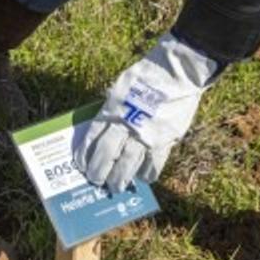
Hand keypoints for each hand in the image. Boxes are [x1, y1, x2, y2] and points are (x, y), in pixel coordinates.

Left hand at [74, 33, 216, 191]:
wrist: (177, 72)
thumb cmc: (146, 76)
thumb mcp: (120, 89)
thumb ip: (112, 109)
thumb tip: (103, 131)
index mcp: (112, 110)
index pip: (93, 138)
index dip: (86, 154)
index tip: (82, 165)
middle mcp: (126, 125)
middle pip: (107, 155)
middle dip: (99, 172)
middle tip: (96, 181)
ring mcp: (146, 135)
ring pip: (128, 164)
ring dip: (120, 178)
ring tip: (116, 187)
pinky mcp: (166, 140)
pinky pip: (154, 163)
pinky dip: (147, 173)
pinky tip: (143, 178)